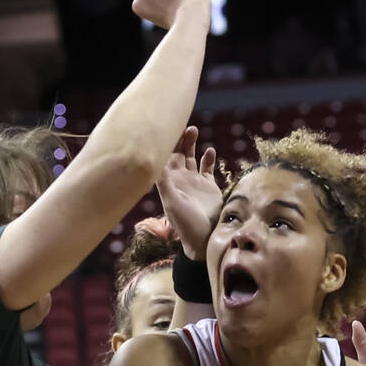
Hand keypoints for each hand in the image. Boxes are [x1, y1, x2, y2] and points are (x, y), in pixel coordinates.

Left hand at [155, 126, 220, 261]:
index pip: (164, 157)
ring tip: (194, 130)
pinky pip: (207, 167)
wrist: (204, 239)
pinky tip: (210, 151)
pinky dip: (208, 158)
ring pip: (191, 156)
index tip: (166, 127)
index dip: (165, 142)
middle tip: (185, 126)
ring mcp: (195, 181)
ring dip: (191, 143)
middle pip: (177, 153)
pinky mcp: (209, 186)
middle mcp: (181, 179)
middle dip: (179, 139)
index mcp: (170, 181)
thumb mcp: (172, 202)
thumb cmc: (186, 224)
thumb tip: (155, 161)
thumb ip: (164, 182)